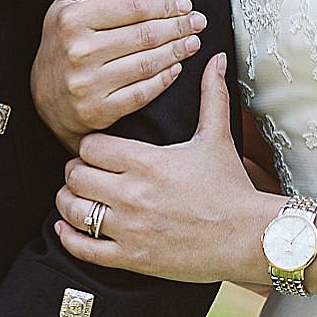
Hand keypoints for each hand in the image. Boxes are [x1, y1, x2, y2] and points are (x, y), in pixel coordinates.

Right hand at [31, 0, 208, 149]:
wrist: (43, 98)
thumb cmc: (61, 41)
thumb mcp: (68, 0)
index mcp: (73, 19)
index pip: (132, 7)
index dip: (164, 4)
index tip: (184, 4)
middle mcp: (79, 51)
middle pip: (144, 35)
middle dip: (178, 26)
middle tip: (198, 21)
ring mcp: (88, 84)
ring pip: (146, 63)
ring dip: (177, 51)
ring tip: (192, 42)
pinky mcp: (98, 110)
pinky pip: (141, 93)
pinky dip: (164, 80)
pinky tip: (176, 68)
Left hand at [54, 53, 276, 286]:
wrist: (248, 236)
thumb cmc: (231, 187)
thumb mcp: (217, 137)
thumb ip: (211, 94)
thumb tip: (216, 58)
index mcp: (148, 161)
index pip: (91, 146)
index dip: (89, 147)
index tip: (97, 150)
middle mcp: (132, 194)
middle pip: (75, 176)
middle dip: (76, 172)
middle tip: (85, 173)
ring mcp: (130, 228)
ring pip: (74, 211)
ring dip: (69, 203)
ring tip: (76, 197)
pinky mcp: (132, 258)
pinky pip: (84, 249)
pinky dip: (70, 237)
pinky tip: (68, 228)